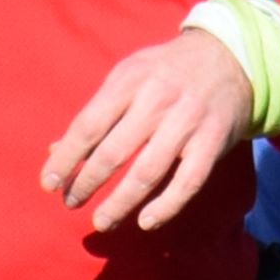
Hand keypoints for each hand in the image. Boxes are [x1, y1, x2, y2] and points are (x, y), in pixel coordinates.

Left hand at [41, 20, 253, 240]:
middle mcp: (158, 99)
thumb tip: (54, 152)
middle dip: (86, 183)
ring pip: (147, 172)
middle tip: (71, 202)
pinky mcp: (212, 141)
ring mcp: (187, 121)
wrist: (230, 57)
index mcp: (130, 80)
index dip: (66, 159)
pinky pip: (188, 182)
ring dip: (120, 203)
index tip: (49, 184)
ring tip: (101, 221)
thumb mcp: (128, 77)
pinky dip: (166, 206)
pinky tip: (145, 222)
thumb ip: (95, 114)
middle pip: (113, 152)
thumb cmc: (166, 72)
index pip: (88, 126)